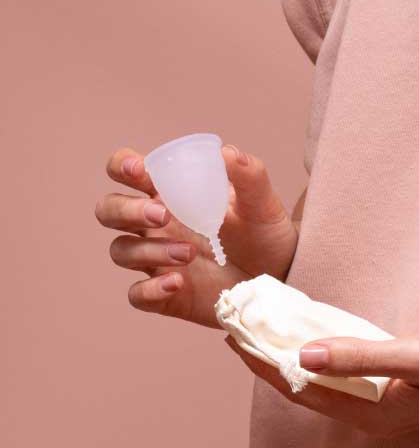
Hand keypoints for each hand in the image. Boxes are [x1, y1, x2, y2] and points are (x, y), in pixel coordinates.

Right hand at [95, 144, 298, 326]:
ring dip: (149, 249)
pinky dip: (150, 289)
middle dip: (126, 210)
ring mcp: (157, 260)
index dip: (121, 166)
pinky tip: (177, 282)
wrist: (280, 275)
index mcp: (171, 194)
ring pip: (121, 251)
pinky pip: (137, 294)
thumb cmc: (263, 233)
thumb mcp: (262, 203)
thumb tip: (227, 153)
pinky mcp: (166, 294)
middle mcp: (156, 226)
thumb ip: (249, 175)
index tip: (140, 171)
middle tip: (163, 214)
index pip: (126, 172)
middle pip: (109, 211)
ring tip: (190, 252)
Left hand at [225, 322, 418, 437]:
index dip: (264, 363)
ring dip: (295, 355)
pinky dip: (324, 352)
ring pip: (325, 379)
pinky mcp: (397, 386)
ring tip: (268, 327)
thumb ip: (363, 357)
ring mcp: (385, 402)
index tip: (235, 335)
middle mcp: (373, 414)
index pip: (300, 389)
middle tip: (242, 326)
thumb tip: (302, 355)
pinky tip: (315, 333)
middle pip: (306, 387)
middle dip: (271, 359)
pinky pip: (347, 371)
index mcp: (373, 414)